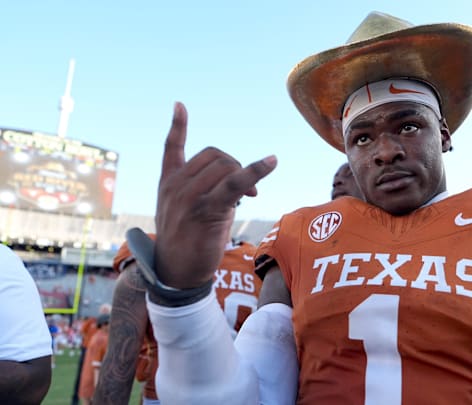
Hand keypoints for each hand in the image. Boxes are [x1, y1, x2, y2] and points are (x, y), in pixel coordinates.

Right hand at [154, 103, 276, 288]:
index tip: (180, 105)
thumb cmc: (187, 244)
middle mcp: (174, 186)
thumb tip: (243, 183)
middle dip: (235, 166)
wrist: (176, 275)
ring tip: (250, 196)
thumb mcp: (188, 212)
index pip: (171, 148)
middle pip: (214, 155)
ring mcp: (188, 197)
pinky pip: (234, 182)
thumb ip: (206, 191)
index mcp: (167, 183)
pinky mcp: (205, 210)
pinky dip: (255, 170)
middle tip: (248, 190)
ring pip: (225, 166)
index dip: (177, 126)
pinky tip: (272, 161)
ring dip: (245, 175)